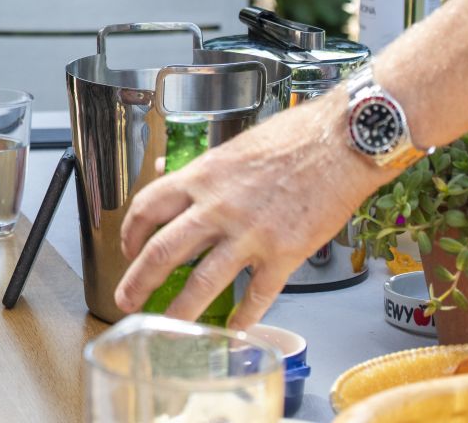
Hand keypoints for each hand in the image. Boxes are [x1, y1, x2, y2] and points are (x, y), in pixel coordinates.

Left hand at [114, 93, 387, 328]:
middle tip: (127, 300)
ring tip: (167, 327)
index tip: (127, 249)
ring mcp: (250, 234)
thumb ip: (201, 170)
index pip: (147, 208)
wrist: (340, 141)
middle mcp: (217, 208)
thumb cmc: (291, 138)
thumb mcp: (231, 146)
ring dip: (180, 310)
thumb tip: (169, 172)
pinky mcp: (284, 254)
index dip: (130, 233)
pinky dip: (244, 316)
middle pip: (163, 251)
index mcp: (201, 177)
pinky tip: (234, 329)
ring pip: (202, 282)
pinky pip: (258, 294)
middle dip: (138, 281)